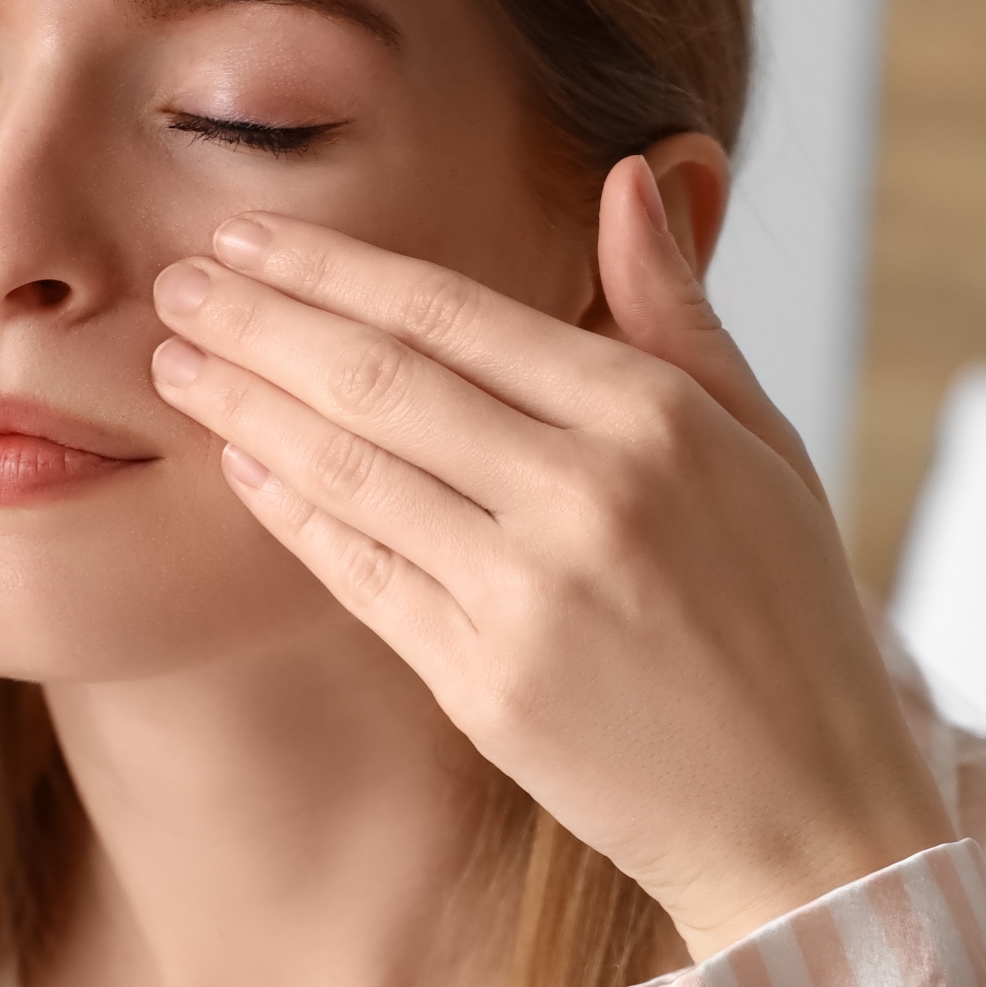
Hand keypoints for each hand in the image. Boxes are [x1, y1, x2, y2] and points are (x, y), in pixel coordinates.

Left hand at [146, 158, 954, 962]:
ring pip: (352, 471)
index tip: (249, 235)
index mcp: (654, 418)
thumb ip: (678, 312)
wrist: (809, 815)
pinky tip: (238, 462)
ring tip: (177, 360)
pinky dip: (291, 512)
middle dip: (261, 321)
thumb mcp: (764, 444)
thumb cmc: (790, 620)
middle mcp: (585, 493)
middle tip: (176, 282)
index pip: (455, 314)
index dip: (335, 268)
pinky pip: (361, 575)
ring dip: (247, 406)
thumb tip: (631, 171)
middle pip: (381, 380)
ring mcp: (530, 594)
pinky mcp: (487, 684)